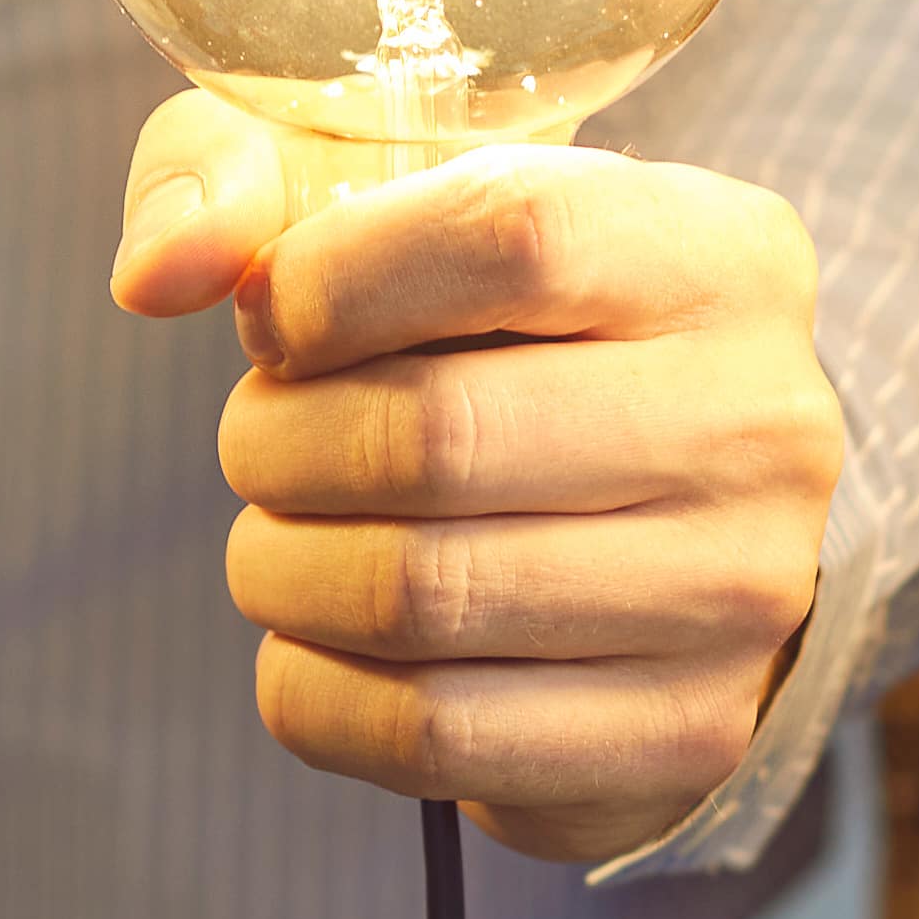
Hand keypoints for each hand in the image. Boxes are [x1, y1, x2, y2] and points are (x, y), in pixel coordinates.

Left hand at [110, 97, 844, 868]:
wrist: (662, 515)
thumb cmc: (498, 331)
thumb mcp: (396, 199)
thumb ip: (245, 178)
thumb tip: (155, 275)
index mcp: (719, 254)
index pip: (506, 236)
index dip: (331, 281)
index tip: (277, 316)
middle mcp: (764, 424)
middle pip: (436, 435)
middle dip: (278, 442)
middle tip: (260, 443)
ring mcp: (740, 598)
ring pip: (417, 598)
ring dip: (283, 571)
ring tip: (285, 540)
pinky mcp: (683, 740)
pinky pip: (430, 737)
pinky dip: (317, 693)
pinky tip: (323, 645)